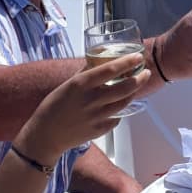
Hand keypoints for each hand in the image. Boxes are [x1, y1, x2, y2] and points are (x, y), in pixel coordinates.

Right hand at [20, 53, 149, 162]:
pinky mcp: (100, 130)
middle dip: (139, 79)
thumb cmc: (53, 107)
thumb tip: (99, 61)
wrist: (45, 135)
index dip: (128, 62)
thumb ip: (84, 75)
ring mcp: (97, 116)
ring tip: (136, 86)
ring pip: (124, 103)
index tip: (139, 57)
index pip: (110, 70)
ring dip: (133, 93)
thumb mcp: (67, 85)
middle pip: (124, 88)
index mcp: (81, 84)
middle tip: (146, 73)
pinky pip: (116, 118)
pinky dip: (119, 111)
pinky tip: (117, 106)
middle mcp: (91, 100)